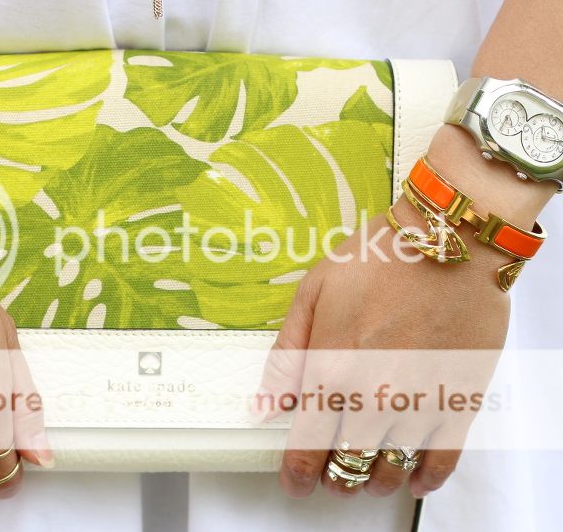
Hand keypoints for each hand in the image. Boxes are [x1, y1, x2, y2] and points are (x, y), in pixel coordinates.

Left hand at [254, 205, 509, 498]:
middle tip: (330, 471)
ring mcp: (418, 404)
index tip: (295, 482)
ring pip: (389, 471)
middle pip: (346, 466)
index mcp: (330, 370)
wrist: (450, 241)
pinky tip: (412, 478)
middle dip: (333, 478)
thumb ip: (287, 355)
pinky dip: (423, 480)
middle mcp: (372, 398)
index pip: (306, 447)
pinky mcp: (459, 402)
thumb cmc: (377, 260)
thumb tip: (265, 406)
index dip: (297, 474)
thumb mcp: (313, 294)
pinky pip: (441, 462)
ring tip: (366, 471)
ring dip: (372, 480)